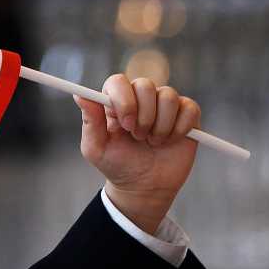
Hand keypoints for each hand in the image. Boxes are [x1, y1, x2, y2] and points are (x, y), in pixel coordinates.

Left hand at [74, 74, 198, 233]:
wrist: (144, 186)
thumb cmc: (117, 165)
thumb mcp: (96, 148)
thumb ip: (90, 121)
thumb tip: (78, 95)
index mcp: (115, 102)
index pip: (118, 81)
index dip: (123, 99)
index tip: (125, 124)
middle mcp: (140, 99)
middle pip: (145, 85)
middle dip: (143, 115)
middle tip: (138, 136)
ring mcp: (164, 105)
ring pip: (168, 96)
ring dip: (160, 125)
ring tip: (152, 142)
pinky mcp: (187, 115)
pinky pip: (189, 108)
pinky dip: (179, 128)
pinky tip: (170, 141)